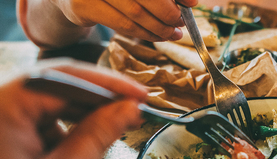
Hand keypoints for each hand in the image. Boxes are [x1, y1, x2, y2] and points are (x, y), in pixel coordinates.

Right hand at [50, 0, 197, 41]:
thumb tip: (189, 1)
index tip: (192, 3)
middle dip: (169, 12)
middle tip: (181, 21)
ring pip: (135, 13)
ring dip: (159, 27)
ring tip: (173, 33)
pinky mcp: (84, 6)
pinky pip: (122, 25)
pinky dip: (144, 33)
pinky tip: (157, 36)